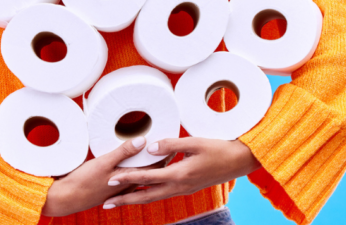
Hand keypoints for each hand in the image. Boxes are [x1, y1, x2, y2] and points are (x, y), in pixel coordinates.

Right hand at [42, 136, 165, 216]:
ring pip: (143, 174)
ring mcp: (122, 186)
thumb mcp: (103, 163)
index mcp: (130, 178)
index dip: (165, 152)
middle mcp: (130, 184)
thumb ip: (123, 152)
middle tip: (170, 142)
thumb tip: (143, 141)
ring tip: (157, 150)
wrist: (68, 198)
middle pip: (152, 170)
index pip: (156, 164)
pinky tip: (138, 163)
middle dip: (162, 157)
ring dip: (151, 163)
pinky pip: (133, 176)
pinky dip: (139, 169)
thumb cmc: (84, 181)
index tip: (173, 140)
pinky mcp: (114, 187)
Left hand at [101, 137, 260, 208]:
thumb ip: (170, 144)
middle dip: (125, 200)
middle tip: (106, 203)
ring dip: (136, 199)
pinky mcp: (187, 188)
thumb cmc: (219, 149)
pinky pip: (163, 194)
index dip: (127, 177)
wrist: (239, 162)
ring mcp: (184, 190)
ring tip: (119, 200)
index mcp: (179, 175)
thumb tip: (149, 147)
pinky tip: (143, 192)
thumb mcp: (194, 142)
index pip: (147, 178)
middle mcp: (179, 187)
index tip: (111, 177)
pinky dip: (149, 194)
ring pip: (154, 197)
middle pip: (146, 196)